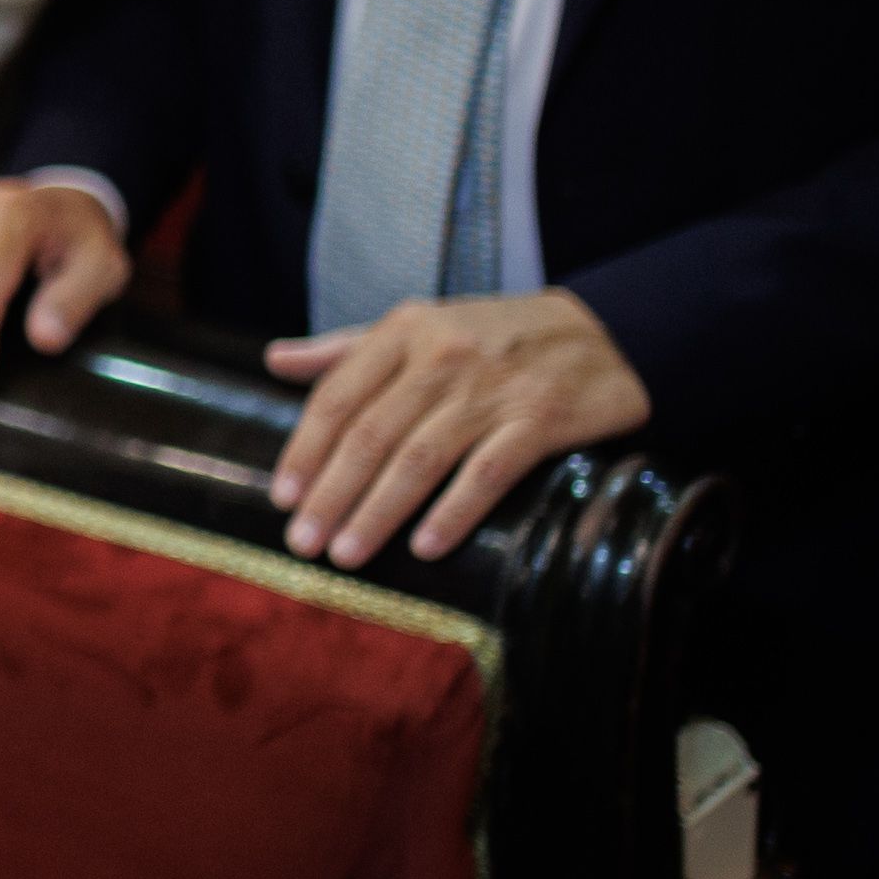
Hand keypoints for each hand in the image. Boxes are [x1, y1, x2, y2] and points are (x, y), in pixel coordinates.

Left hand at [264, 290, 649, 567]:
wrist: (602, 329)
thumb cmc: (490, 336)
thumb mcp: (419, 326)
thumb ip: (346, 349)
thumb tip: (275, 360)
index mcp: (405, 332)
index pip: (338, 397)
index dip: (306, 450)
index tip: (283, 497)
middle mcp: (443, 356)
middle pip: (372, 434)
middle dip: (332, 494)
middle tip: (304, 542)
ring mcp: (493, 390)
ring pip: (421, 458)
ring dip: (378, 511)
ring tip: (347, 553)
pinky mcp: (542, 419)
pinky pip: (488, 472)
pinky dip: (454, 512)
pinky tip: (424, 547)